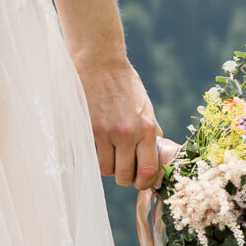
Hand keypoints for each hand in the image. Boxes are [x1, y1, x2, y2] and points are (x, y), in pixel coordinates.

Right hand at [77, 55, 164, 188]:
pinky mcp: (90, 129)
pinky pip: (93, 156)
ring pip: (107, 170)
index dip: (144, 182)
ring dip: (109, 167)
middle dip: (125, 177)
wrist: (101, 63)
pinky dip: (96, 155)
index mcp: (147, 128)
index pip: (148, 170)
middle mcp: (129, 133)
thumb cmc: (125, 84)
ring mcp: (107, 132)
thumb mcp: (146, 107)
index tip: (140, 180)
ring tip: (109, 155)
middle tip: (123, 169)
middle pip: (126, 176)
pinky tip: (99, 144)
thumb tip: (155, 155)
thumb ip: (151, 132)